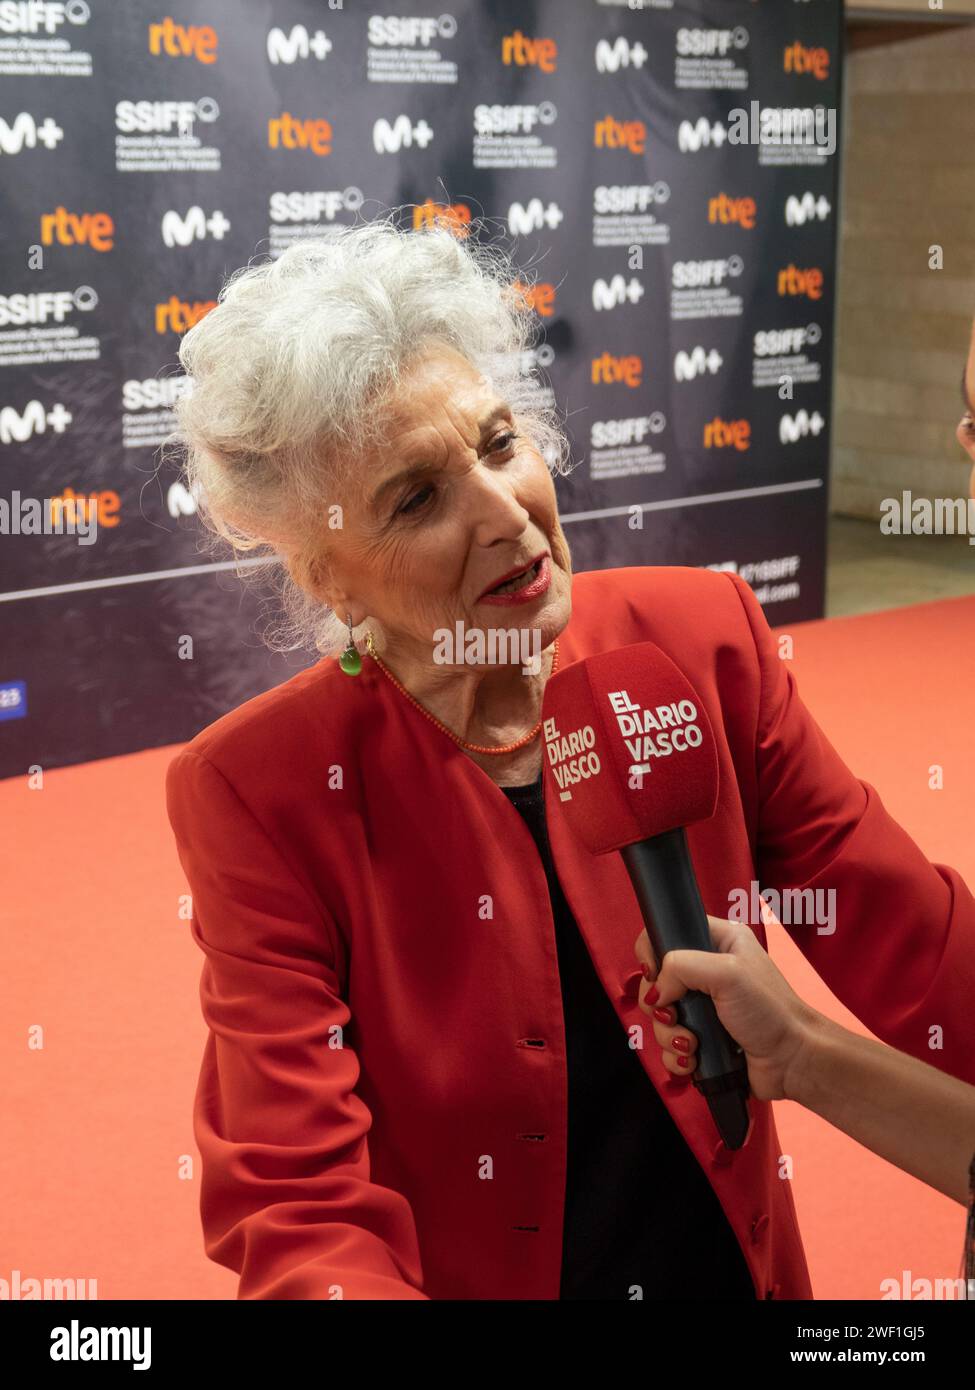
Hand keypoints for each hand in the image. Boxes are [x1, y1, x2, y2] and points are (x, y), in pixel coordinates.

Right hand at [634, 910, 821, 1100]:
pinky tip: (694, 1059)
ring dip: (670, 1036)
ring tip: (693, 1045)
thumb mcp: (728, 973)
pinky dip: (676, 1056)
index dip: (653, 953)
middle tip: (676, 1015)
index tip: (655, 975)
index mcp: (718, 942)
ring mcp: (704, 1008)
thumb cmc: (773, 1012)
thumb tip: (656, 992)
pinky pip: (670, 1046)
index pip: (667, 933)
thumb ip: (681, 967)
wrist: (792, 1062)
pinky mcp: (702, 1038)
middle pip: (657, 982)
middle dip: (660, 1005)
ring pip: (660, 1018)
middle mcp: (708, 972)